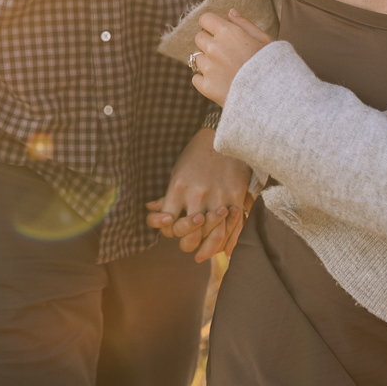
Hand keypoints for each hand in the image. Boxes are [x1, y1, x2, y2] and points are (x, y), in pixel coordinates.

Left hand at [145, 128, 252, 261]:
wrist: (224, 135)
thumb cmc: (196, 154)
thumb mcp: (177, 172)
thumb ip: (167, 195)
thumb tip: (151, 208)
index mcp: (178, 188)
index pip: (166, 224)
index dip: (166, 231)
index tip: (170, 226)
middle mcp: (197, 195)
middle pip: (189, 235)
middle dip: (187, 244)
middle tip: (190, 245)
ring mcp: (217, 198)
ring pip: (212, 236)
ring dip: (208, 248)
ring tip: (205, 250)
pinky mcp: (235, 197)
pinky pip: (233, 228)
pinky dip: (228, 243)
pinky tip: (224, 249)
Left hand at [190, 10, 271, 106]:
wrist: (273, 97)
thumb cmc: (272, 65)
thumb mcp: (264, 40)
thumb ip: (244, 24)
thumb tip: (230, 13)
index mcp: (228, 32)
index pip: (205, 19)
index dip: (211, 25)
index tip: (217, 32)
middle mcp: (214, 48)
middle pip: (199, 38)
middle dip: (209, 42)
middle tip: (225, 53)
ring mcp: (209, 68)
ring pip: (196, 58)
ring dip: (207, 61)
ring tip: (225, 69)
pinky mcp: (206, 86)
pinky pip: (196, 78)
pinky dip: (205, 80)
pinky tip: (220, 82)